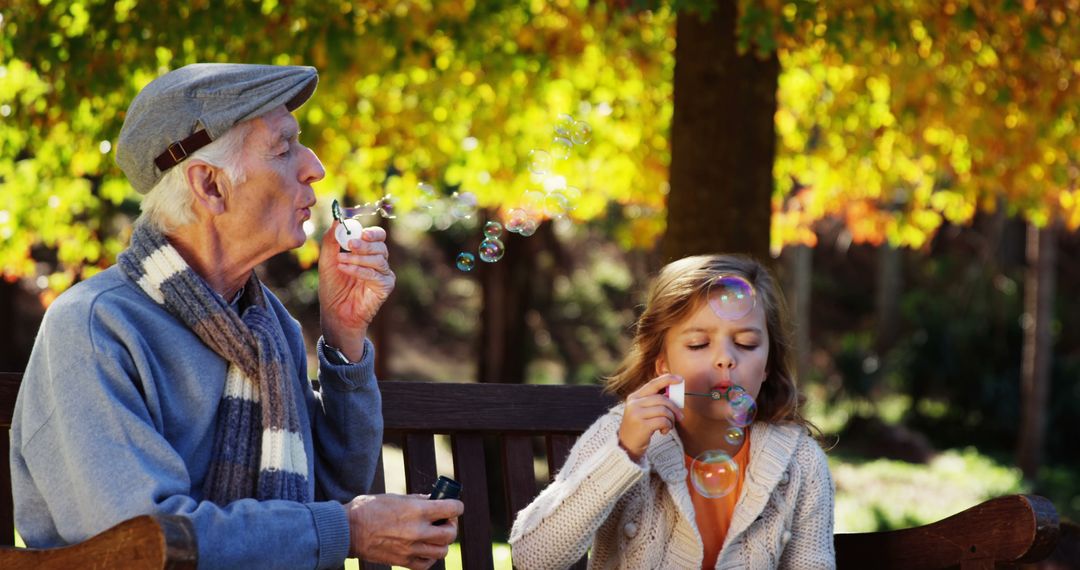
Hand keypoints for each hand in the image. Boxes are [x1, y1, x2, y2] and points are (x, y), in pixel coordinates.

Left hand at [319, 222, 394, 359]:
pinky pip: (376, 275)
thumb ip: (332, 239)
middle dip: (365, 244)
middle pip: (381, 246)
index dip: (371, 232)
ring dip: (359, 258)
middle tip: (350, 245)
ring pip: (379, 259)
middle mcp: (378, 261)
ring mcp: (383, 274)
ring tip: (342, 261)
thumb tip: (337, 219)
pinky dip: (360, 271)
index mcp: (368, 252)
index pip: (377, 236)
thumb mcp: (327, 260)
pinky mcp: (385, 287)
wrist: (335, 312)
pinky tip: (346, 269)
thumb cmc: (332, 287)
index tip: (358, 232)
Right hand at [347, 494, 463, 568]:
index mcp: (417, 510)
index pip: (452, 509)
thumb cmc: (370, 509)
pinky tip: (424, 548)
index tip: (454, 506)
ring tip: (434, 535)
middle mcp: (417, 531)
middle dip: (451, 525)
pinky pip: (427, 564)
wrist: (348, 530)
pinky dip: (430, 557)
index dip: (457, 506)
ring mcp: (411, 549)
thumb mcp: (397, 497)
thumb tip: (435, 501)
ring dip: (442, 542)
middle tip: (444, 521)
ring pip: (442, 551)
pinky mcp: (403, 561)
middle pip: (450, 534)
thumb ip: (419, 500)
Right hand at [618, 374, 683, 461]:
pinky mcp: (642, 425)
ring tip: (668, 426)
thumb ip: (655, 401)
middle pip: (662, 399)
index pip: (653, 384)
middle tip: (680, 417)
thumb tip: (674, 394)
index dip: (667, 379)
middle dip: (675, 408)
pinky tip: (663, 431)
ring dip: (671, 419)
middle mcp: (633, 403)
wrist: (626, 446)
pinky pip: (663, 421)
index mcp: (634, 397)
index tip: (680, 379)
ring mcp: (636, 414)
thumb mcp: (642, 411)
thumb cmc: (639, 427)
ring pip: (664, 410)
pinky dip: (668, 426)